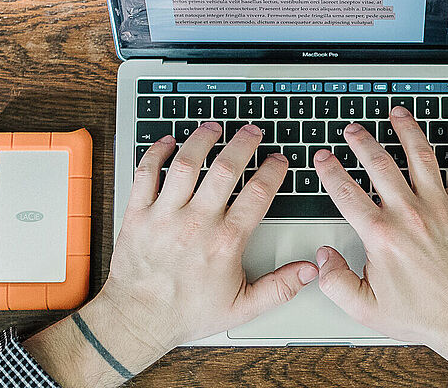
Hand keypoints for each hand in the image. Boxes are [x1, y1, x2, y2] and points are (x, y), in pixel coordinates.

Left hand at [25, 123, 316, 386]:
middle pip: (225, 169)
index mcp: (225, 242)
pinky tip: (168, 142)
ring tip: (214, 127)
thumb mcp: (242, 307)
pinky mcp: (138, 214)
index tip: (278, 160)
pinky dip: (155, 153)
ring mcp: (165, 215)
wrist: (137, 320)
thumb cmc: (186, 313)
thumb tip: (310, 271)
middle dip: (243, 144)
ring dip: (201, 140)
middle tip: (252, 131)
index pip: (257, 194)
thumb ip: (280, 287)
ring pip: (186, 164)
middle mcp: (196, 223)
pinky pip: (145, 173)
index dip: (272, 171)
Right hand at [312, 107, 447, 387]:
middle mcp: (410, 215)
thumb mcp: (366, 308)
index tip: (323, 158)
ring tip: (396, 114)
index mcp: (383, 236)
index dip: (330, 171)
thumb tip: (321, 258)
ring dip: (407, 131)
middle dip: (362, 142)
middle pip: (380, 165)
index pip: (347, 193)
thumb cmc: (422, 314)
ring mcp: (439, 209)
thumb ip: (335, 282)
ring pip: (421, 157)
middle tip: (353, 130)